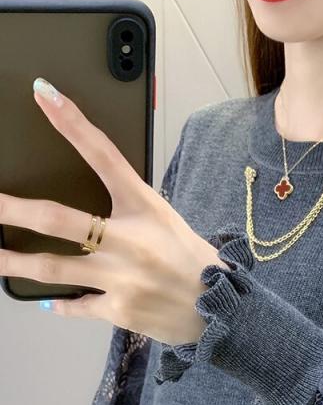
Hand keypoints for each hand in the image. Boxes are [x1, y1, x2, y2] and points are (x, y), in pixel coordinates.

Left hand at [0, 77, 229, 345]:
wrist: (220, 307)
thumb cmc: (192, 260)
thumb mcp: (166, 222)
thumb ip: (129, 211)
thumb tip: (85, 215)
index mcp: (145, 209)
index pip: (105, 157)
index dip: (72, 124)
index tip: (44, 95)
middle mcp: (130, 241)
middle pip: (59, 219)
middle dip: (12, 209)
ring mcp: (122, 278)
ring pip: (53, 268)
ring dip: (14, 262)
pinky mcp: (119, 309)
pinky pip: (76, 306)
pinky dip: (60, 305)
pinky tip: (48, 304)